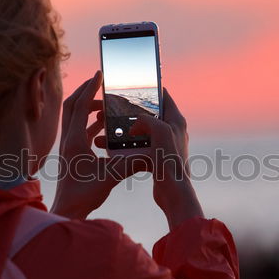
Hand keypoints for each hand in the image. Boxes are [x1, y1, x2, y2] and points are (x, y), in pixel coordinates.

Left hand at [50, 71, 145, 219]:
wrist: (68, 210)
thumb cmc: (84, 195)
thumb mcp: (111, 177)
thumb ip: (130, 164)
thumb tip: (151, 153)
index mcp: (74, 141)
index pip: (79, 106)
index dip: (90, 88)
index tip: (100, 73)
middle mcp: (68, 140)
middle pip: (72, 106)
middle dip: (86, 92)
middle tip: (102, 84)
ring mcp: (68, 146)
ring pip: (74, 117)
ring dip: (88, 108)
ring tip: (107, 105)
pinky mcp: (71, 154)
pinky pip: (79, 130)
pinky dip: (90, 123)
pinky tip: (105, 127)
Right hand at [95, 89, 203, 229]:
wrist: (173, 193)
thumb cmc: (169, 162)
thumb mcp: (159, 131)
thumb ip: (147, 118)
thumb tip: (135, 121)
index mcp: (175, 120)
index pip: (163, 95)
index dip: (148, 88)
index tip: (130, 85)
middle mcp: (171, 130)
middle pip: (148, 113)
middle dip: (127, 111)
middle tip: (110, 108)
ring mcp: (164, 145)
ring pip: (139, 130)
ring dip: (122, 128)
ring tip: (103, 128)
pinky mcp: (156, 158)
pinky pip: (136, 146)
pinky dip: (123, 145)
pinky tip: (107, 147)